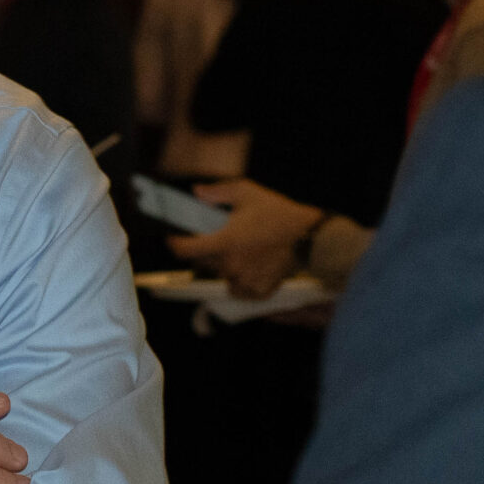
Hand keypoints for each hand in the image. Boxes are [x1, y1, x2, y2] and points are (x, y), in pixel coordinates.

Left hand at [168, 179, 322, 298]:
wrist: (310, 236)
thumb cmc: (279, 213)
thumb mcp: (247, 193)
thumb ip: (217, 192)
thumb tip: (196, 192)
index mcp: (224, 243)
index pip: (184, 250)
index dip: (175, 243)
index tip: (174, 238)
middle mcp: (231, 266)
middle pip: (202, 263)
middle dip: (205, 250)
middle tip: (221, 237)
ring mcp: (245, 281)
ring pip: (222, 276)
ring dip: (224, 266)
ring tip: (241, 251)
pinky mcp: (259, 291)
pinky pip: (240, 288)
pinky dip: (242, 280)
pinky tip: (252, 265)